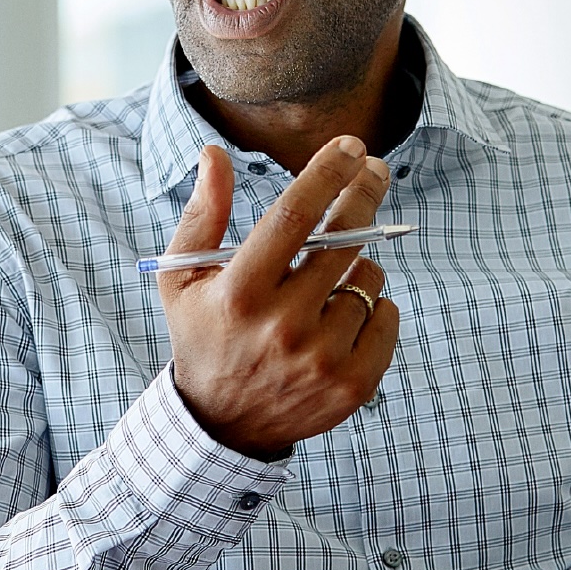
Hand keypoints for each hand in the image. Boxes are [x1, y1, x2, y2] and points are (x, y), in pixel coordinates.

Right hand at [157, 136, 399, 458]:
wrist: (220, 422)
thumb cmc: (202, 334)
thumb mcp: (183, 276)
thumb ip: (203, 213)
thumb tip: (215, 154)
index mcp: (239, 294)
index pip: (293, 217)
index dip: (326, 174)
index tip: (350, 146)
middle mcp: (282, 326)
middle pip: (343, 241)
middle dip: (363, 195)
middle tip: (373, 171)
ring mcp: (322, 359)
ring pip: (368, 279)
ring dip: (358, 264)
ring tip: (330, 275)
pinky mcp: (353, 384)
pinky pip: (387, 316)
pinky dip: (375, 303)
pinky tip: (346, 307)